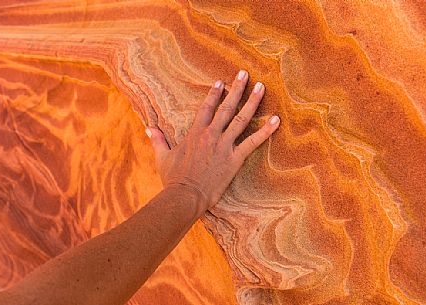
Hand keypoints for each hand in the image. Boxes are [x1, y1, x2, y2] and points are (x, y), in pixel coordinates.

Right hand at [146, 70, 279, 210]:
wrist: (185, 196)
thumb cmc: (173, 178)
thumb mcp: (162, 157)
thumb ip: (157, 140)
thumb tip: (148, 127)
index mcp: (195, 133)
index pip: (206, 107)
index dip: (213, 93)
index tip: (220, 81)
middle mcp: (211, 135)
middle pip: (226, 107)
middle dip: (236, 89)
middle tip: (245, 74)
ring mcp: (224, 145)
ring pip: (241, 119)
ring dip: (252, 102)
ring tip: (261, 87)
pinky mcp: (234, 159)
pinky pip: (253, 142)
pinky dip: (266, 131)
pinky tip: (277, 120)